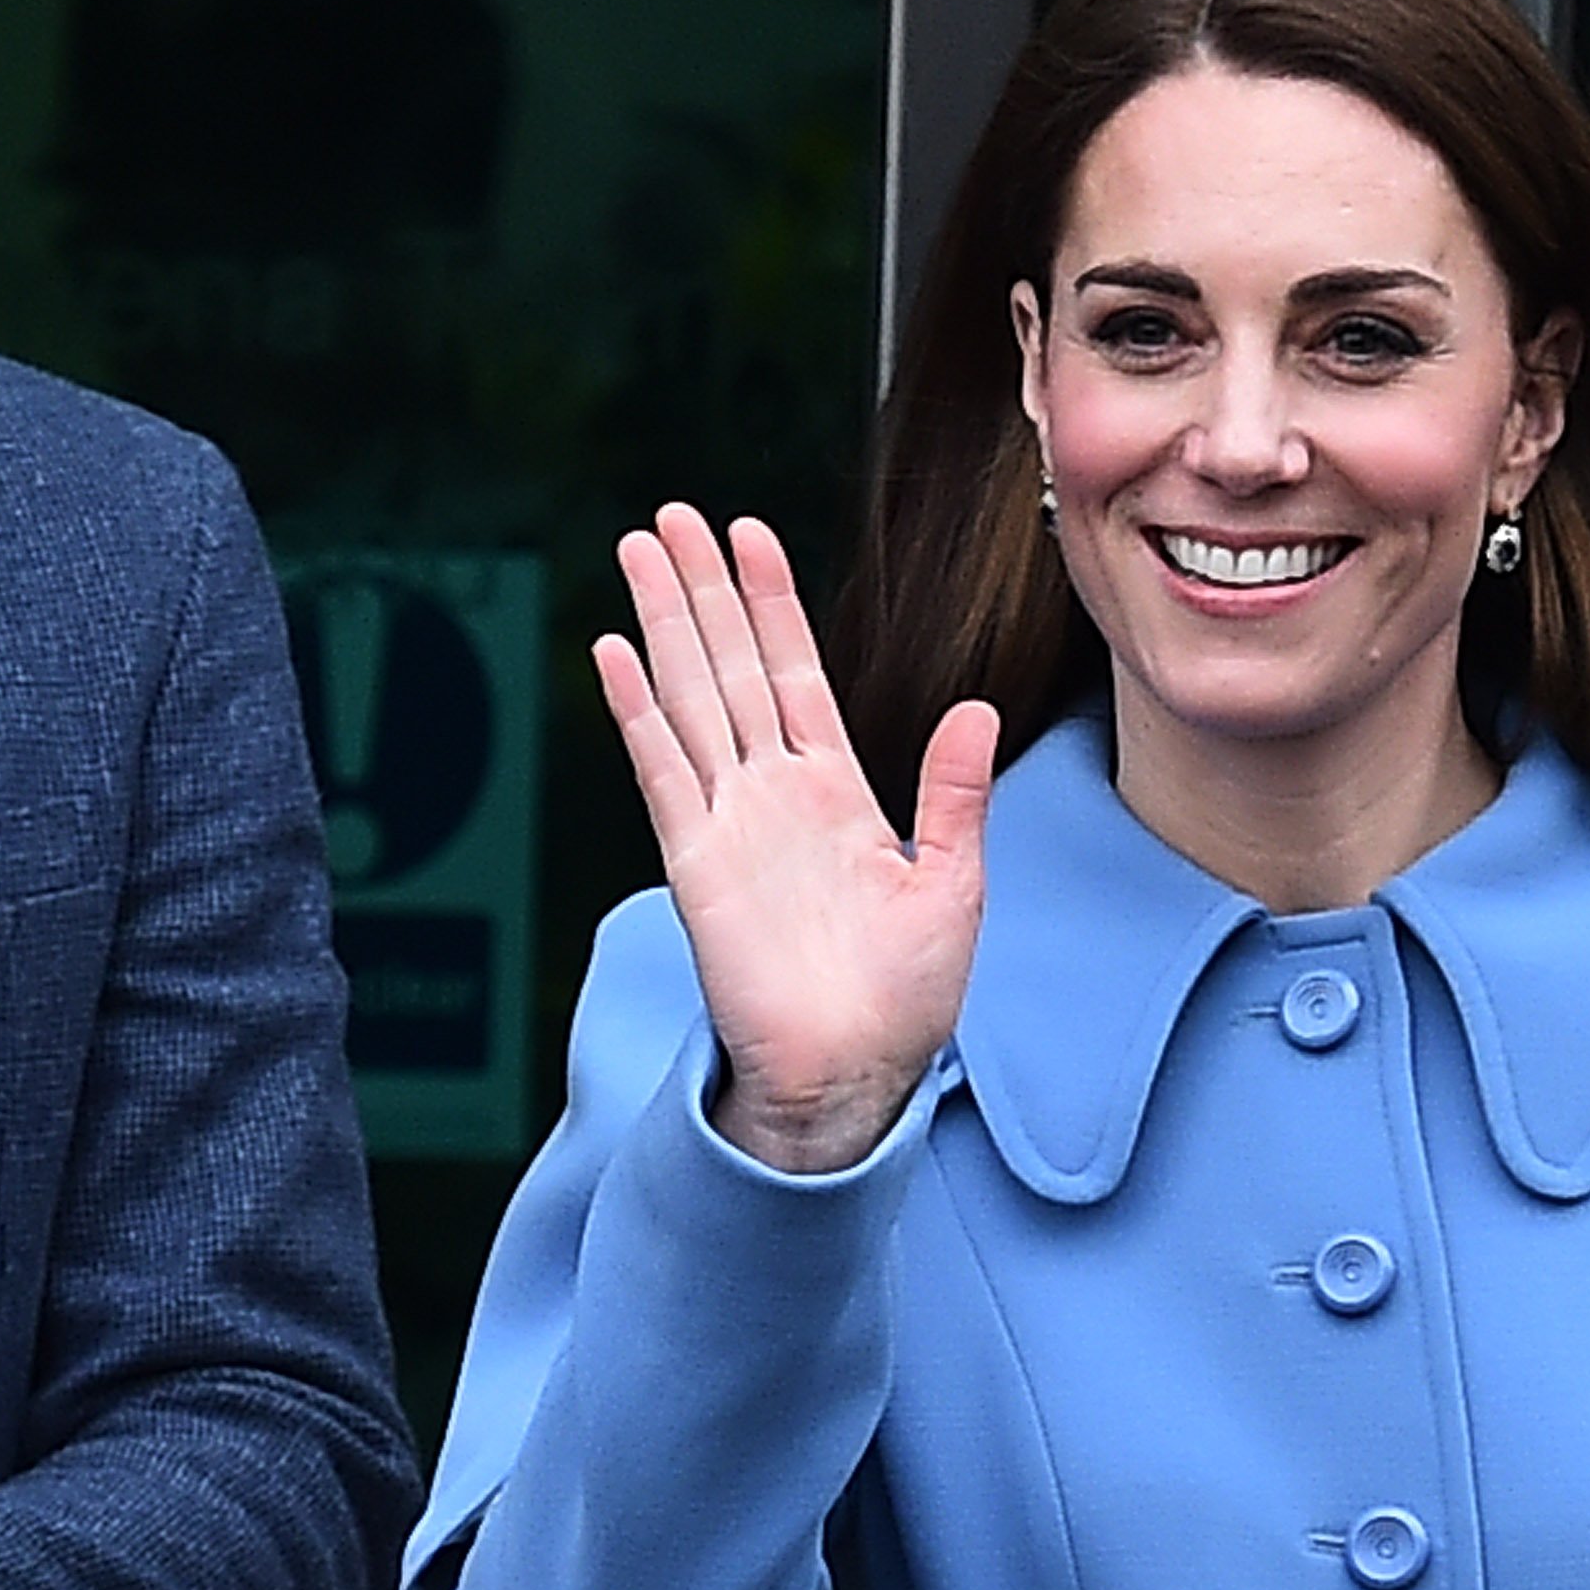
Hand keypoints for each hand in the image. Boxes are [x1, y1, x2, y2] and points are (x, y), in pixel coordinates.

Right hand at [594, 505, 996, 1173]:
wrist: (854, 1075)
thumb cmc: (907, 996)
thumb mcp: (952, 882)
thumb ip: (952, 793)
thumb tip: (975, 709)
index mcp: (835, 790)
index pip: (795, 671)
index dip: (771, 602)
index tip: (749, 534)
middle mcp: (773, 792)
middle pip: (728, 665)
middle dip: (702, 588)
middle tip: (671, 514)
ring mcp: (729, 821)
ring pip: (689, 697)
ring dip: (663, 623)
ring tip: (637, 551)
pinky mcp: (697, 862)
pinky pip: (662, 769)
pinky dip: (636, 710)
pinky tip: (613, 652)